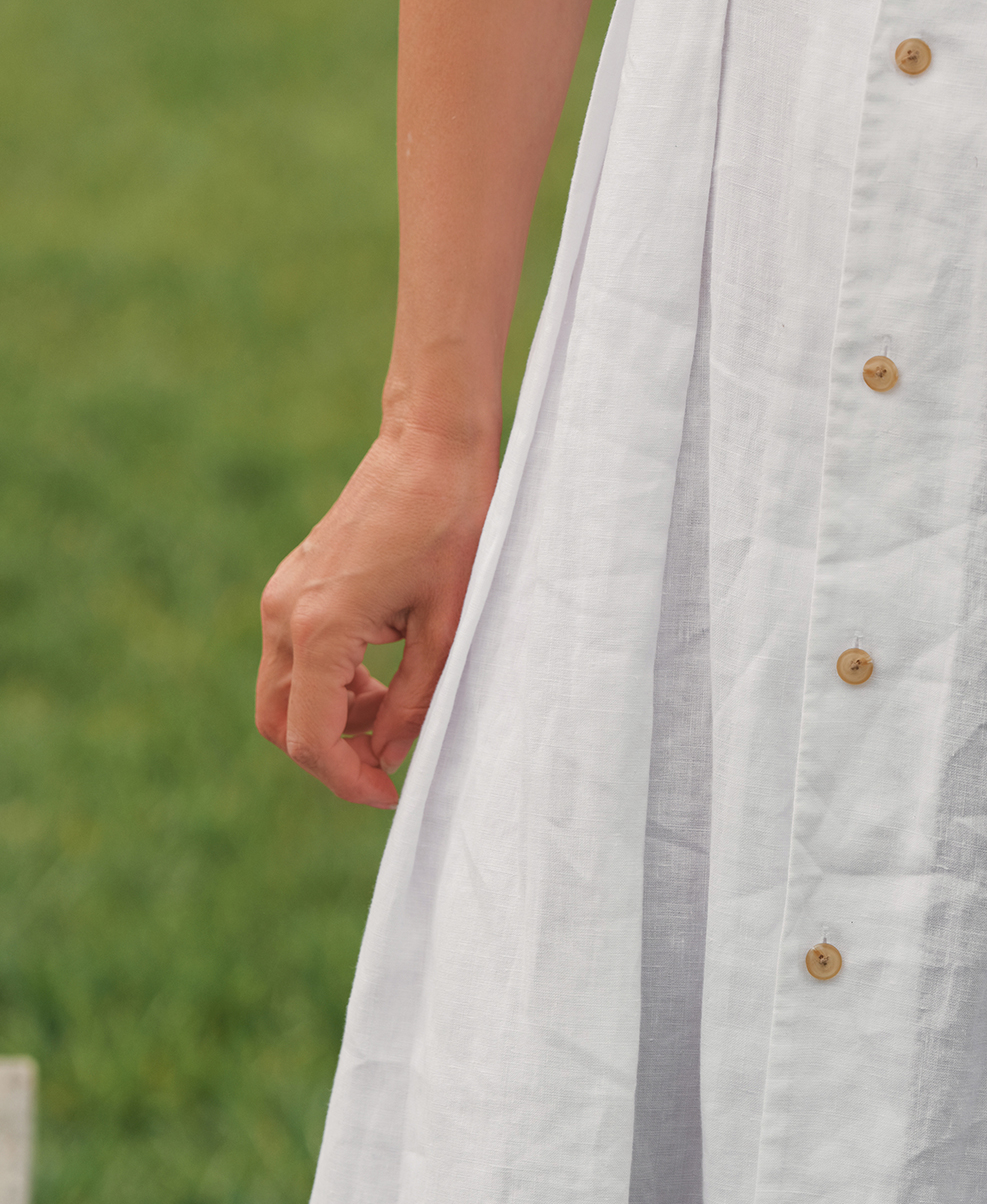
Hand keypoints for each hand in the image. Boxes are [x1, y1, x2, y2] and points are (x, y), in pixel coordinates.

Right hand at [256, 420, 496, 807]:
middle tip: (391, 763)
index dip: (349, 779)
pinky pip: (295, 655)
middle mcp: (285, 613)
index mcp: (321, 627)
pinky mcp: (295, 582)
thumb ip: (415, 698)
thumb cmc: (452, 524)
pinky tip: (383, 671)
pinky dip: (330, 681)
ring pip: (286, 691)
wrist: (431, 444)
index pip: (310, 738)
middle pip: (283, 722)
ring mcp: (283, 594)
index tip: (392, 794)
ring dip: (333, 716)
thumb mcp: (448, 622)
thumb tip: (387, 754)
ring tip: (399, 708)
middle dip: (332, 753)